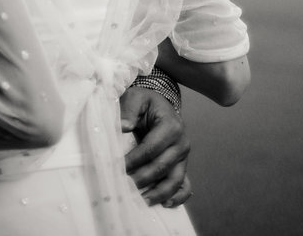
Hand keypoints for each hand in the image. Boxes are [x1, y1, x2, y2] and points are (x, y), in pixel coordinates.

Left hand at [119, 83, 191, 208]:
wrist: (159, 107)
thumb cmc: (146, 104)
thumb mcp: (136, 98)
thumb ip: (129, 109)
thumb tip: (123, 127)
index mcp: (172, 126)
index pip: (151, 148)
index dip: (134, 160)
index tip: (117, 167)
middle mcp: (182, 143)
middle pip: (161, 167)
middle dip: (142, 179)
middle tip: (123, 186)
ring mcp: (184, 157)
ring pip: (175, 180)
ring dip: (158, 193)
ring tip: (141, 201)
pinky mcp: (183, 166)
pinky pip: (185, 185)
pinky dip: (177, 197)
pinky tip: (164, 204)